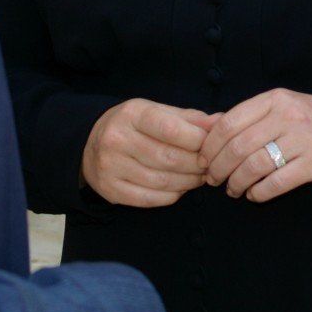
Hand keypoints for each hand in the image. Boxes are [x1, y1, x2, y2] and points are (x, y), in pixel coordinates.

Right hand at [81, 99, 214, 207]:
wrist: (90, 143)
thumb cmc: (134, 126)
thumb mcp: (158, 112)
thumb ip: (190, 119)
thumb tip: (221, 122)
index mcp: (132, 114)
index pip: (171, 129)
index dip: (198, 141)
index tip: (213, 146)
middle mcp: (117, 139)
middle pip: (169, 158)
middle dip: (197, 165)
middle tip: (210, 166)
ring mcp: (111, 166)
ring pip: (162, 181)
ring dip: (188, 182)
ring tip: (199, 177)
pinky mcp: (110, 189)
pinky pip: (149, 199)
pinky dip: (171, 196)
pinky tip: (180, 189)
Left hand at [198, 88, 311, 201]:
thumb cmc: (303, 119)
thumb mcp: (275, 107)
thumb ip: (242, 116)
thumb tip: (203, 128)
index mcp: (274, 99)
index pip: (231, 122)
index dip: (210, 145)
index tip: (202, 159)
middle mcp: (288, 117)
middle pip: (240, 146)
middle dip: (219, 167)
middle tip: (212, 179)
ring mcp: (302, 141)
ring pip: (256, 166)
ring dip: (236, 182)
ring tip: (232, 189)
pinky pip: (277, 183)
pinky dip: (259, 192)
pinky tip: (253, 194)